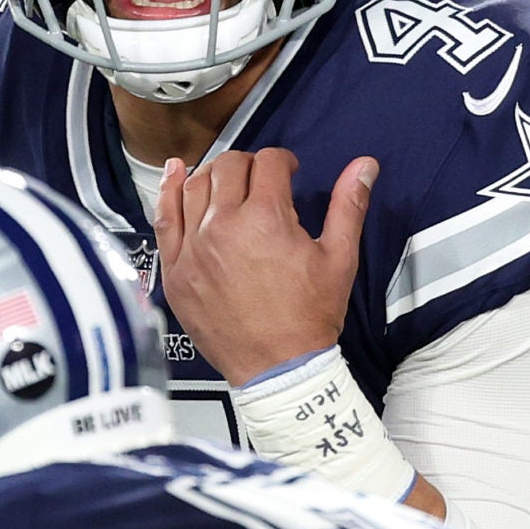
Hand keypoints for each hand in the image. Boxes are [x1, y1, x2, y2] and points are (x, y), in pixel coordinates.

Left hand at [156, 148, 375, 384]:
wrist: (277, 367)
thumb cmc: (311, 314)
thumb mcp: (339, 258)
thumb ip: (348, 205)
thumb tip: (365, 165)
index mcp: (266, 218)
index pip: (269, 163)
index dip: (284, 161)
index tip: (290, 172)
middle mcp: (222, 224)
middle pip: (229, 167)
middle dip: (250, 164)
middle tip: (262, 180)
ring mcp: (192, 246)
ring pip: (195, 185)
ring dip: (215, 174)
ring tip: (229, 182)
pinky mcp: (174, 267)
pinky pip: (164, 216)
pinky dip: (169, 189)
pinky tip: (176, 173)